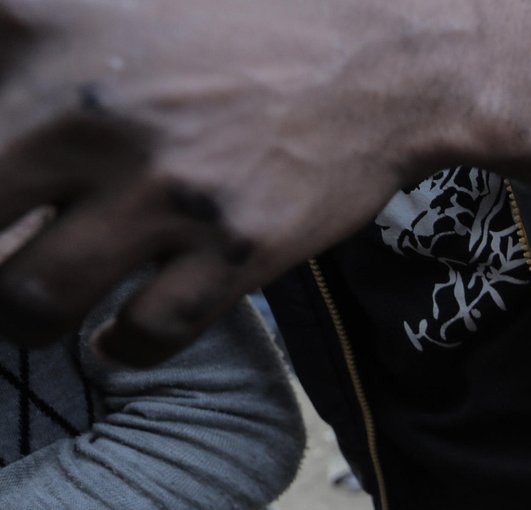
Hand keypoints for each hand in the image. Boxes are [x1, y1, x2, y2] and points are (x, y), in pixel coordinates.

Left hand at [0, 0, 459, 363]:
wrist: (384, 61)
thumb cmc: (239, 22)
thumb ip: (30, 35)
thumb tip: (2, 125)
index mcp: (41, 24)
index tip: (2, 199)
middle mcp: (89, 110)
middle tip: (4, 254)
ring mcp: (165, 188)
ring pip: (34, 297)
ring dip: (24, 318)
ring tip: (35, 309)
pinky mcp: (234, 250)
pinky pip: (143, 333)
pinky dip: (120, 347)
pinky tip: (116, 335)